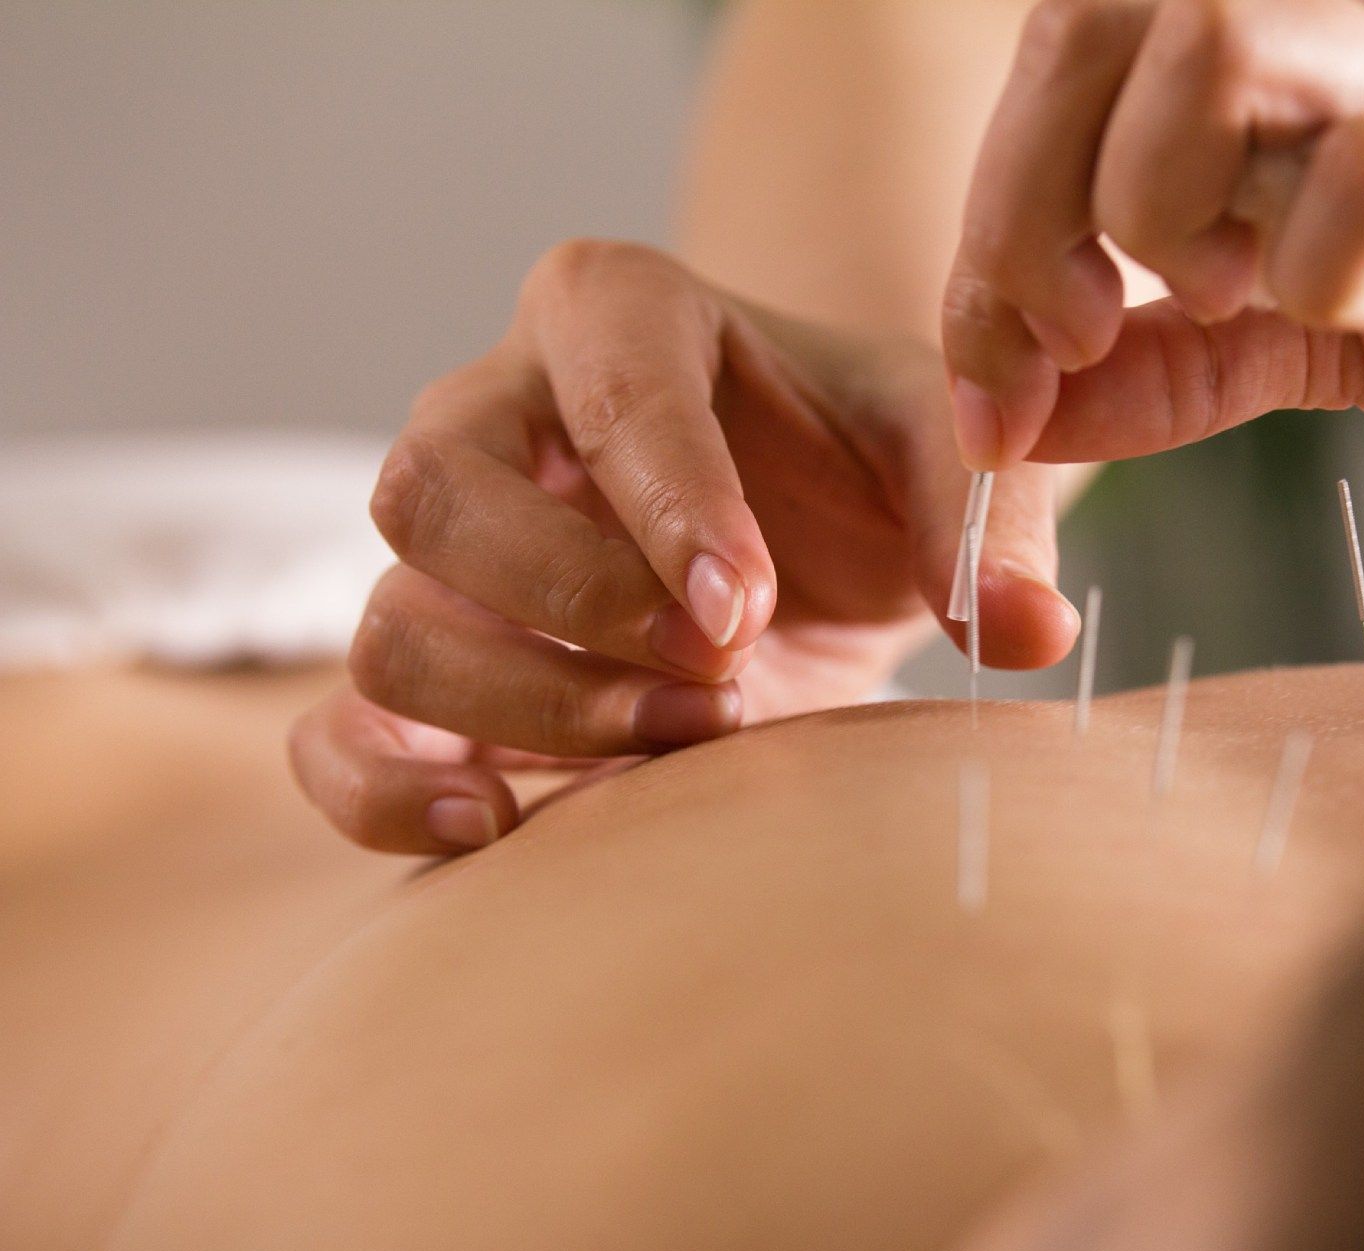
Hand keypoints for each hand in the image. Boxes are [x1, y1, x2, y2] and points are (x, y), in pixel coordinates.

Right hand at [292, 240, 1076, 853]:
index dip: (668, 503)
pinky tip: (501, 821)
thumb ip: (989, 518)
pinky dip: (388, 791)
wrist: (809, 538)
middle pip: (432, 491)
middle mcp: (491, 415)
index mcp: (612, 314)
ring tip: (686, 743)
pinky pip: (333, 733)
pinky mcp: (429, 670)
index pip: (601, 382)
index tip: (747, 611)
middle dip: (579, 605)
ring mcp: (445, 554)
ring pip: (392, 624)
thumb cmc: (861, 465)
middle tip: (723, 675)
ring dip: (531, 706)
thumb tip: (1028, 629)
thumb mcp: (942, 453)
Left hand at [942, 0, 1363, 468]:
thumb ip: (1175, 363)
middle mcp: (1361, 16)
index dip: (990, 215)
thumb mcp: (1319, 329)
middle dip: (1028, 210)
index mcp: (1291, 42)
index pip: (1064, 51)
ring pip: (1220, 45)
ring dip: (1167, 207)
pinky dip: (1332, 268)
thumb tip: (1021, 417)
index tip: (1001, 376)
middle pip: (1104, 20)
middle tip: (1073, 339)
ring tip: (1234, 298)